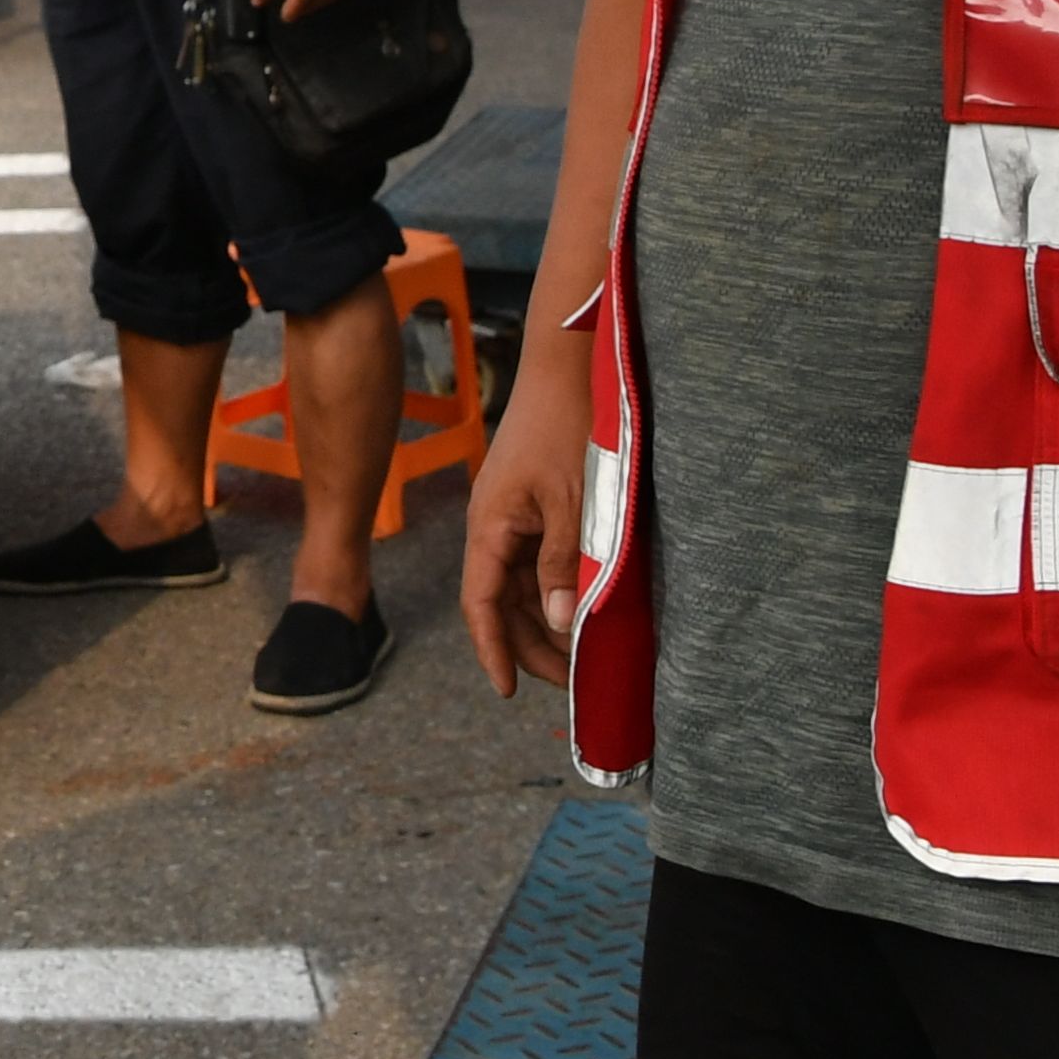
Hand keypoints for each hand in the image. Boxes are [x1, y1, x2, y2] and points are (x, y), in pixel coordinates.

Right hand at [458, 341, 593, 700]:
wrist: (568, 368)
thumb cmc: (566, 427)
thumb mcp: (574, 502)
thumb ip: (563, 564)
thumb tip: (556, 623)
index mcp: (489, 528)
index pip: (481, 604)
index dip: (492, 650)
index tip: (509, 689)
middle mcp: (492, 528)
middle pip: (500, 603)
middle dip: (529, 645)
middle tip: (568, 681)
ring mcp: (510, 517)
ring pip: (519, 585)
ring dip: (543, 620)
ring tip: (578, 652)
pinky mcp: (531, 506)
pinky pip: (535, 561)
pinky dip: (554, 589)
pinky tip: (578, 606)